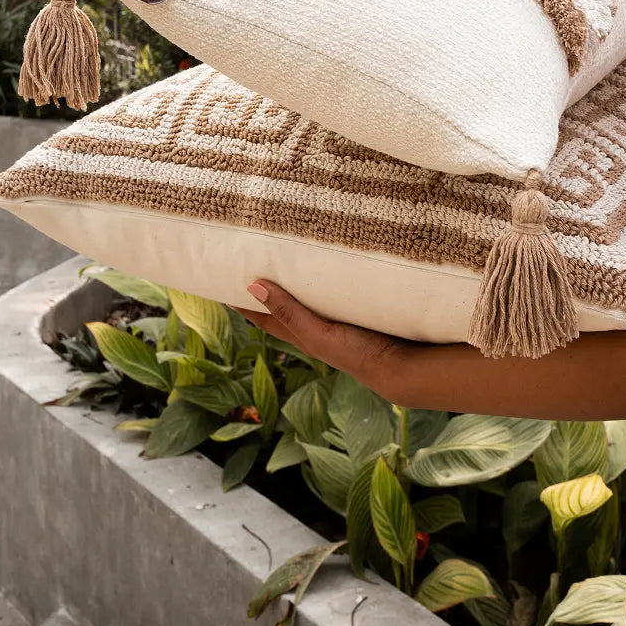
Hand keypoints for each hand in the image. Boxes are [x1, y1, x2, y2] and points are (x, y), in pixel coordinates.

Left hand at [236, 279, 416, 400]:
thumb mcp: (319, 334)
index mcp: (304, 335)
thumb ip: (290, 312)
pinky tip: (328, 270)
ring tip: (284, 259)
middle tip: (251, 265)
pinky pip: (332, 294)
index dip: (244, 304)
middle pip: (284, 307)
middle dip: (267, 290)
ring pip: (307, 299)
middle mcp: (317, 328)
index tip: (222, 284)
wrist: (403, 365)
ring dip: (295, 284)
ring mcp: (337, 321)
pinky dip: (322, 283)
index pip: (265, 317)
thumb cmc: (359, 353)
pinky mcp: (356, 312)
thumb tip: (253, 286)